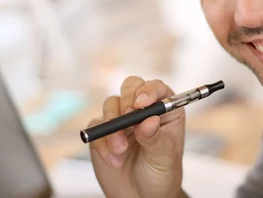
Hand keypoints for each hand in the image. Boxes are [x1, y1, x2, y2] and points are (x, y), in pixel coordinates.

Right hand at [88, 76, 185, 197]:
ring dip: (113, 126)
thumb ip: (155, 138)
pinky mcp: (104, 133)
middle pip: (131, 87)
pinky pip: (97, 127)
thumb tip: (149, 120)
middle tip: (127, 118)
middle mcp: (143, 111)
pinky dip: (102, 143)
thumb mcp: (164, 158)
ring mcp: (122, 120)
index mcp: (165, 111)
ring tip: (121, 151)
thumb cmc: (161, 175)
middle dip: (127, 100)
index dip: (148, 90)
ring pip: (111, 104)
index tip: (141, 103)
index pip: (157, 88)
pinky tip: (114, 160)